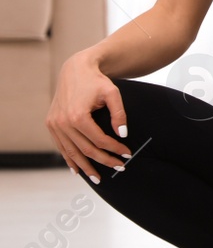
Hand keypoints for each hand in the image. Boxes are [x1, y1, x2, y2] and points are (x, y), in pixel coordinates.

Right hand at [45, 51, 132, 184]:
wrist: (75, 70)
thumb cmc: (96, 81)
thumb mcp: (113, 93)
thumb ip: (119, 114)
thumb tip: (123, 134)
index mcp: (77, 116)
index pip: (99, 140)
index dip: (114, 149)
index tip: (127, 153)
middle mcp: (62, 123)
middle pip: (85, 149)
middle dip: (104, 160)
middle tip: (119, 167)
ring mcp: (54, 125)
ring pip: (71, 152)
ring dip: (85, 166)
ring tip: (98, 178)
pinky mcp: (51, 124)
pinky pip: (61, 146)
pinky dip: (69, 158)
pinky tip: (77, 169)